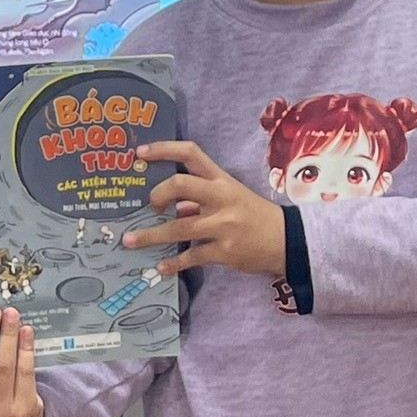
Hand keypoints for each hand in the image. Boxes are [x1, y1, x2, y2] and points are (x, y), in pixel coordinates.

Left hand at [123, 141, 284, 276]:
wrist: (287, 240)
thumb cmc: (252, 214)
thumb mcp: (229, 195)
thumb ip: (199, 197)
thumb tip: (170, 204)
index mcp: (221, 180)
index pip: (191, 154)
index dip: (163, 149)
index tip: (139, 152)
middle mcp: (220, 198)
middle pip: (181, 185)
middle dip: (157, 194)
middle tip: (149, 205)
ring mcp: (223, 225)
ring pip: (179, 227)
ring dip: (150, 235)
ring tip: (129, 241)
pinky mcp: (225, 251)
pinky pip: (192, 256)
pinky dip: (173, 263)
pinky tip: (160, 267)